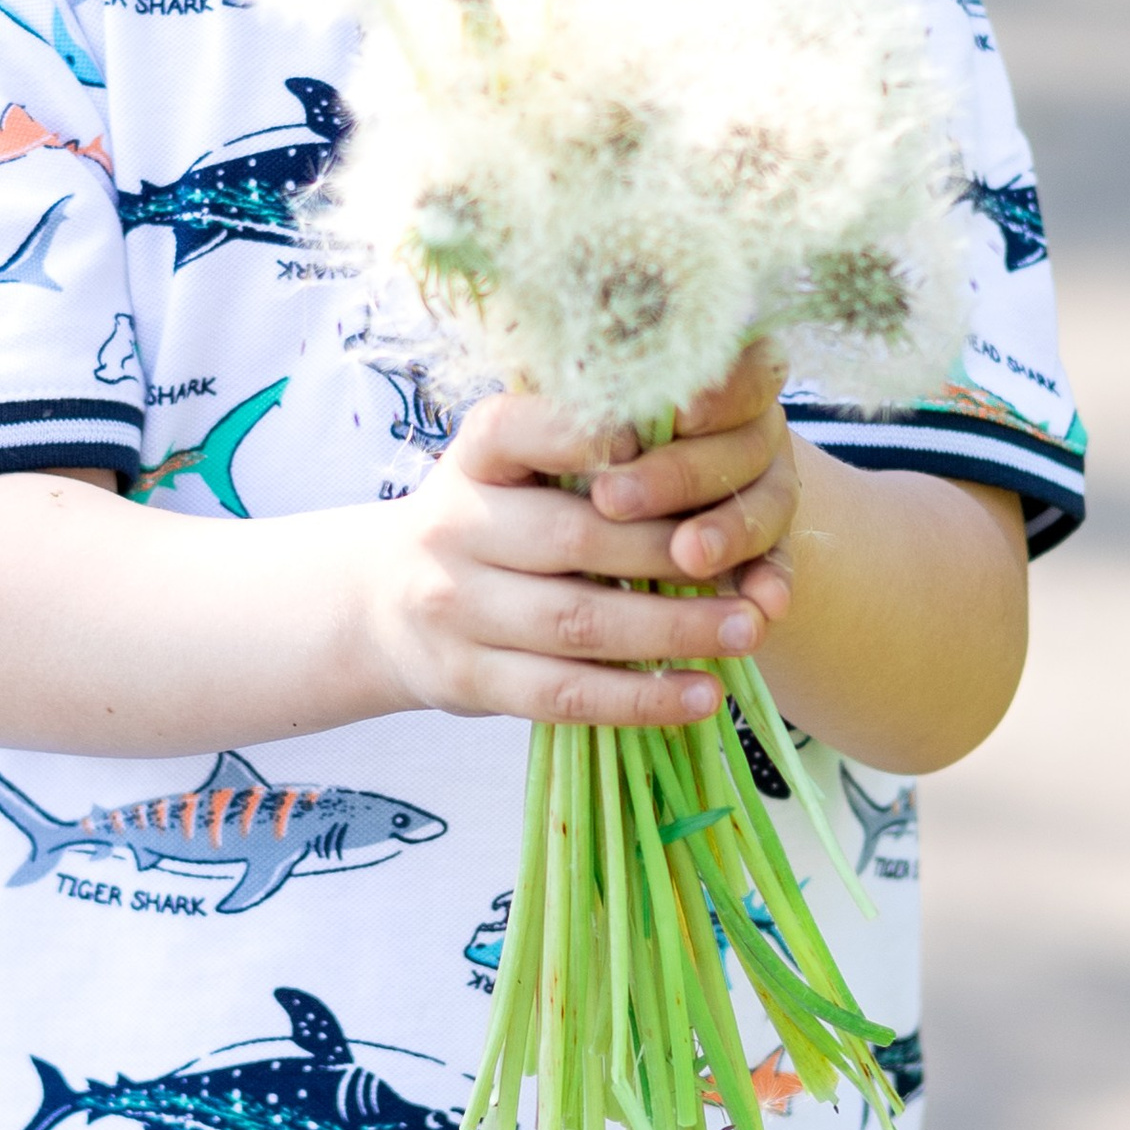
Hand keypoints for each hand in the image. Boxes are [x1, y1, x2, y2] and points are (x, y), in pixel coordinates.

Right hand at [355, 358, 787, 728]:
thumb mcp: (509, 463)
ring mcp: (455, 608)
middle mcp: (454, 525)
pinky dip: (640, 700)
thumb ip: (579, 445)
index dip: (584, 435)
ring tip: (746, 630)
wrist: (383, 601)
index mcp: (474, 455)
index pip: (519, 429)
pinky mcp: (467, 679)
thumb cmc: (487, 518)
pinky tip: (701, 696)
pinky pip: (564, 695)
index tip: (653, 440)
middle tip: (746, 562)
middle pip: (573, 537)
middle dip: (669, 550)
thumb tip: (695, 434)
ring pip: (577, 623)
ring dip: (673, 630)